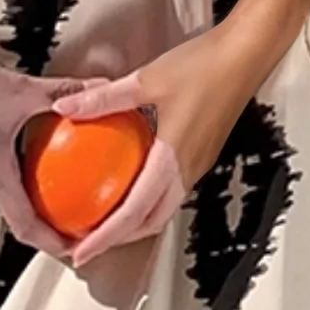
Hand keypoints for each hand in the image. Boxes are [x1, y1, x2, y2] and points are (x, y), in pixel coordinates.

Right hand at [0, 34, 79, 258]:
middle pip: (14, 217)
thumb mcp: (23, 89)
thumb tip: (104, 89)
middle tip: (78, 221)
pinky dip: (12, 181)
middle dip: (46, 225)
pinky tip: (29, 160)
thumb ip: (66, 92)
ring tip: (58, 194)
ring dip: (27, 202)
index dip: (53, 245)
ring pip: (1, 198)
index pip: (25, 226)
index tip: (78, 250)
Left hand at [51, 28, 263, 267]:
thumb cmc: (203, 66)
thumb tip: (64, 109)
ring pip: (163, 210)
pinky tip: (128, 186)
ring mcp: (196, 165)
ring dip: (134, 224)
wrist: (246, 55)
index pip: (134, 213)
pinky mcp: (200, 155)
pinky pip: (171, 191)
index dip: (105, 237)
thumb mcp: (145, 80)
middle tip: (86, 244)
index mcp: (172, 159)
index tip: (81, 253)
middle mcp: (187, 171)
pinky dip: (147, 202)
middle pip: (150, 222)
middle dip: (118, 240)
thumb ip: (104, 99)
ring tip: (104, 222)